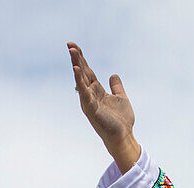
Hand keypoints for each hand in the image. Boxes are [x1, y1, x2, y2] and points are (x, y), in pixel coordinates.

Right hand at [68, 42, 140, 171]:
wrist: (123, 136)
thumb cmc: (121, 121)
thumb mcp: (121, 98)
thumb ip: (116, 86)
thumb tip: (113, 75)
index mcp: (96, 91)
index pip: (87, 72)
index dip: (81, 59)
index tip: (74, 46)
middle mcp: (90, 95)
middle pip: (82, 73)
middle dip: (76, 58)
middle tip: (70, 44)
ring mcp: (89, 102)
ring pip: (80, 80)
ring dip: (76, 65)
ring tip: (72, 52)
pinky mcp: (91, 109)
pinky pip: (84, 93)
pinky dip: (79, 82)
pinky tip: (76, 71)